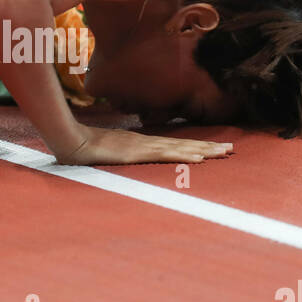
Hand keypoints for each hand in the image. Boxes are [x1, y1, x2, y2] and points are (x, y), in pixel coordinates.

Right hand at [55, 126, 233, 165]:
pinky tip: (198, 158)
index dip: (195, 146)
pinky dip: (183, 156)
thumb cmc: (82, 149)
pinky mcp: (137, 154)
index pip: (174, 145)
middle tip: (231, 149)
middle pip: (183, 144)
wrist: (69, 141)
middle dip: (208, 146)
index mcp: (141, 144)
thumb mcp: (105, 155)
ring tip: (223, 152)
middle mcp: (146, 143)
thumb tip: (117, 159)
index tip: (214, 148)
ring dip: (203, 150)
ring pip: (180, 149)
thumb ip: (114, 156)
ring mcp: (142, 147)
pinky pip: (164, 155)